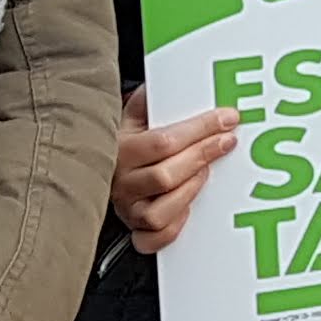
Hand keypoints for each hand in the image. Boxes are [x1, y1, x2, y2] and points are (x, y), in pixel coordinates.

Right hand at [112, 86, 236, 253]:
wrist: (93, 171)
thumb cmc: (124, 143)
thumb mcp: (131, 116)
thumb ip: (150, 100)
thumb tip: (172, 79)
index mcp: (119, 149)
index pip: (163, 141)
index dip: (201, 129)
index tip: (227, 118)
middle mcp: (120, 183)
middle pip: (166, 175)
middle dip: (203, 155)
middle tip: (227, 142)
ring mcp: (127, 210)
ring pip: (161, 211)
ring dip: (190, 191)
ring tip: (205, 173)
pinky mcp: (135, 232)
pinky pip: (153, 240)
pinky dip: (174, 228)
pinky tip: (189, 209)